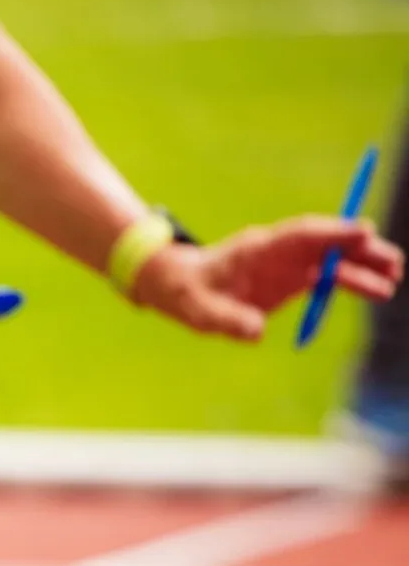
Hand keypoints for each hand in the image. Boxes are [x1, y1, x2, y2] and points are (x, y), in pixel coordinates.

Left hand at [132, 216, 404, 340]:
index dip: (332, 232)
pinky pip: (327, 276)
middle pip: (326, 242)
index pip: (302, 234)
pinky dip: (350, 280)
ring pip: (331, 258)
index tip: (362, 232)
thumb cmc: (186, 295)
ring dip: (362, 266)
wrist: (180, 287)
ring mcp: (287, 263)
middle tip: (393, 262)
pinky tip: (377, 289)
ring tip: (393, 279)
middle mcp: (278, 251)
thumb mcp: (199, 311)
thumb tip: (256, 334)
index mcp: (258, 249)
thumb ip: (226, 320)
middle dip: (359, 249)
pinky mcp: (291, 279)